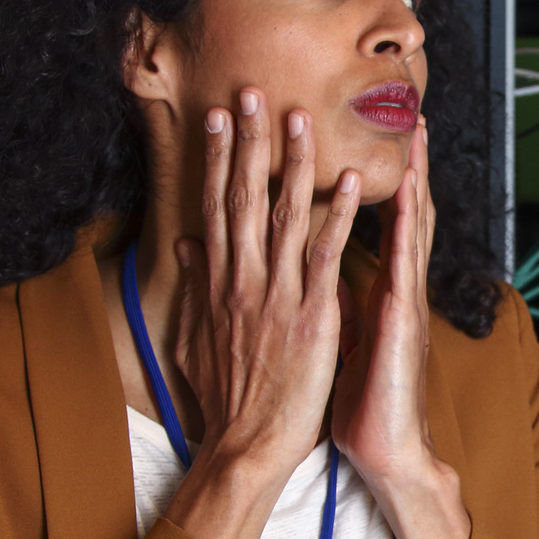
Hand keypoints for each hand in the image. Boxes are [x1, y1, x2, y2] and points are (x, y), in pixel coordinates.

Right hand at [163, 89, 359, 538]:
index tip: (219, 119)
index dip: (217, 160)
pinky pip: (328, 256)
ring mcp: (277, 295)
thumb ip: (193, 291)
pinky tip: (351, 183)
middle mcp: (243, 280)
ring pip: (285, 215)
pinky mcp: (312, 316)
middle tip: (253, 93)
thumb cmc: (226, 398)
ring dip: (294, 163)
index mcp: (218, 284)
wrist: (246, 445)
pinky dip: (339, 217)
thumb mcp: (193, 340)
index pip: (216, 208)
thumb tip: (187, 250)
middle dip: (249, 142)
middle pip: (244, 198)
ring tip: (300, 118)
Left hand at [332, 118, 471, 538]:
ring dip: (413, 175)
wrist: (386, 451)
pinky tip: (407, 189)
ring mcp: (403, 300)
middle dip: (407, 162)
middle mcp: (396, 289)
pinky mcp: (400, 318)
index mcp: (378, 292)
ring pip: (411, 225)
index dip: (379, 179)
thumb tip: (317, 280)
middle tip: (407, 112)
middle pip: (404, 212)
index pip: (381, 224)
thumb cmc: (361, 404)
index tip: (380, 140)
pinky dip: (406, 221)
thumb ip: (332, 305)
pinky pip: (403, 259)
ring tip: (413, 131)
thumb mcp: (338, 344)